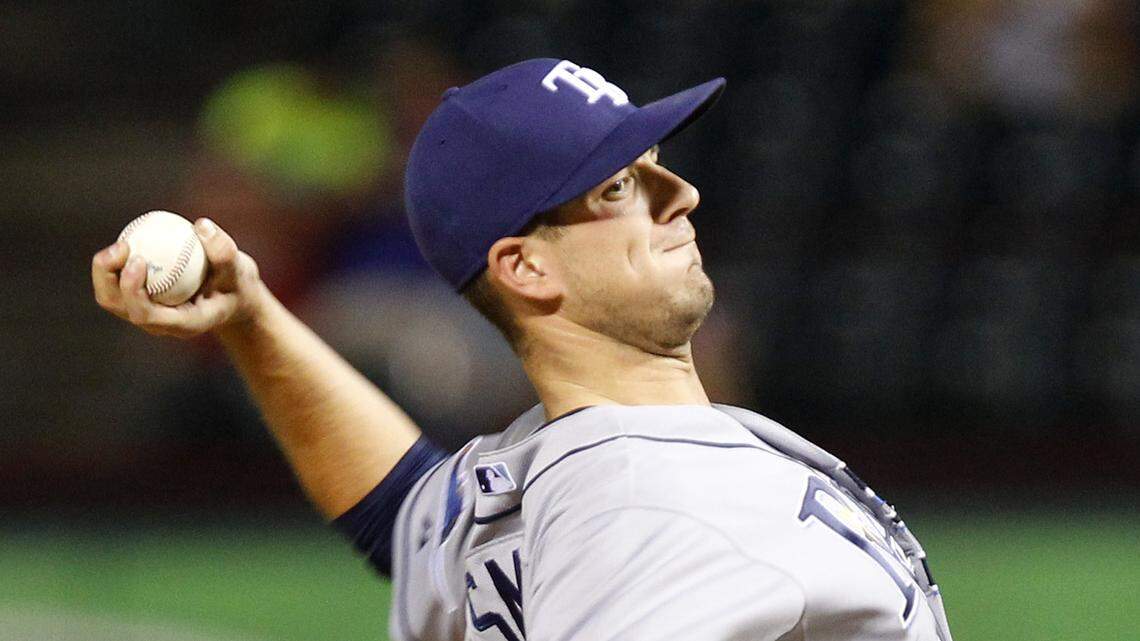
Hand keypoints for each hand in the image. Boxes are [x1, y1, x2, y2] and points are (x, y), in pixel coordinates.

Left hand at [92, 218, 265, 337]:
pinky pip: (116, 284)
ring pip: (110, 297)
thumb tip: (201, 225)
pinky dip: (115, 265)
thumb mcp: (241, 270)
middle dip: (109, 277)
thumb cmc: (237, 285)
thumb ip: (224, 252)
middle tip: (123, 246)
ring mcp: (147, 314)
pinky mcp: (140, 301)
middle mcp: (159, 324)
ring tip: (123, 244)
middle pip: (118, 305)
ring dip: (105, 270)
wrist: (233, 298)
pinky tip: (129, 243)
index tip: (138, 260)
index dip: (132, 290)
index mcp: (182, 324)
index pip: (146, 315)